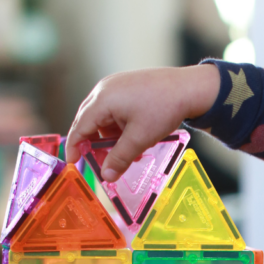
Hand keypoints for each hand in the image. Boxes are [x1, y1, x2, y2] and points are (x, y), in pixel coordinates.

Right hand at [65, 64, 220, 180]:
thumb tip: (106, 176)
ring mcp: (115, 86)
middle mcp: (104, 89)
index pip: (79, 127)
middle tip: (101, 164)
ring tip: (126, 156)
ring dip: (110, 139)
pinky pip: (115, 111)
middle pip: (88, 121)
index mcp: (103, 100)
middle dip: (93, 145)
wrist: (189, 88)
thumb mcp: (140, 139)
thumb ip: (120, 158)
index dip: (74, 147)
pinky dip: (119, 128)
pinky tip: (132, 141)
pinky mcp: (126, 87)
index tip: (73, 163)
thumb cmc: (164, 108)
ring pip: (103, 118)